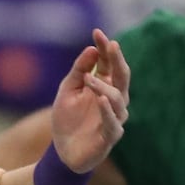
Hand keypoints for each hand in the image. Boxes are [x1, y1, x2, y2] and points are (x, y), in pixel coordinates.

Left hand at [50, 28, 129, 173]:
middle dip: (117, 60)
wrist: (62, 152)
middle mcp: (114, 100)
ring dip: (103, 87)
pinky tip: (100, 99)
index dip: (105, 48)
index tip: (97, 32)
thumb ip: (79, 70)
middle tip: (111, 44)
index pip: (109, 63)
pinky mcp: (110, 136)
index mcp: (105, 86)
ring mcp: (115, 118)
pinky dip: (107, 111)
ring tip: (89, 79)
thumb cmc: (68, 119)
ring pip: (118, 99)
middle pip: (122, 76)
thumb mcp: (68, 90)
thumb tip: (91, 49)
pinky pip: (113, 122)